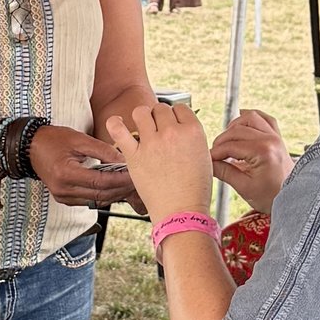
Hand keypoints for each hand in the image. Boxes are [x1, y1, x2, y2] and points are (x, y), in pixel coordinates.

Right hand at [27, 123, 133, 207]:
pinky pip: (90, 201)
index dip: (119, 179)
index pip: (100, 182)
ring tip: (130, 185)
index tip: (135, 173)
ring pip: (97, 201)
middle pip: (101, 195)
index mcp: (65, 174)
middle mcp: (63, 190)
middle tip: (137, 181)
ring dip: (115, 194)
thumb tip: (124, 159)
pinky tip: (114, 187)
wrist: (30, 147)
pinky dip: (104, 195)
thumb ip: (103, 150)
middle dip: (121, 189)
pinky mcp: (65, 199)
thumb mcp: (79, 139)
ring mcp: (63, 197)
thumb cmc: (53, 139)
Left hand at [101, 99, 212, 223]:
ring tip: (142, 127)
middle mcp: (172, 132)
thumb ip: (193, 139)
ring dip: (142, 117)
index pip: (180, 108)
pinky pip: (119, 131)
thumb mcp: (204, 158)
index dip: (176, 116)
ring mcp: (152, 143)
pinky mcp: (134, 155)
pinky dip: (115, 124)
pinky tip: (116, 123)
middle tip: (159, 130)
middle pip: (161, 109)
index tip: (173, 124)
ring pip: (141, 112)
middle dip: (160, 117)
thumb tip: (182, 130)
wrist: (182, 211)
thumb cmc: (195, 190)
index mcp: (193, 131)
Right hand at [209, 106, 290, 214]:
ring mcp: (275, 136)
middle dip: (221, 141)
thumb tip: (208, 164)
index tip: (207, 159)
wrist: (292, 199)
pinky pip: (265, 118)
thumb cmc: (271, 196)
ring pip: (250, 117)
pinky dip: (252, 118)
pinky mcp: (278, 137)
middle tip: (214, 154)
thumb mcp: (244, 187)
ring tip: (227, 141)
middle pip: (237, 130)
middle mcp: (270, 139)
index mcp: (262, 151)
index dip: (215, 152)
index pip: (230, 146)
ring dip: (235, 126)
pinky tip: (242, 125)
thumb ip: (224, 172)